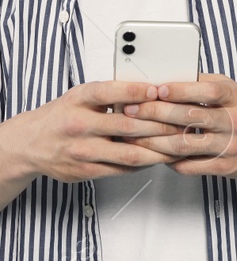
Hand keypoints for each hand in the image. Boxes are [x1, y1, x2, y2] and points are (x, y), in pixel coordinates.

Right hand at [0, 81, 185, 182]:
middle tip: (183, 122)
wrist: (30, 144)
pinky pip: (123, 169)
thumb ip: (112, 94)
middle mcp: (78, 125)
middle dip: (161, 125)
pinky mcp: (85, 171)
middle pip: (127, 127)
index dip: (135, 91)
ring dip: (159, 150)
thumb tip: (153, 89)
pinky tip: (159, 156)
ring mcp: (81, 151)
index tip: (158, 89)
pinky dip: (145, 163)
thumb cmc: (64, 115)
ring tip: (179, 144)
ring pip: (129, 153)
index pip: (108, 93)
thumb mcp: (81, 97)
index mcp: (78, 101)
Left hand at [125, 74, 236, 178]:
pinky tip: (156, 153)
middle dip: (155, 113)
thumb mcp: (235, 92)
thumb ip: (206, 84)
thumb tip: (171, 77)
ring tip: (134, 134)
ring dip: (153, 140)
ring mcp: (229, 146)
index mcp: (236, 98)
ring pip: (184, 144)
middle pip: (190, 117)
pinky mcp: (224, 166)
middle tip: (132, 110)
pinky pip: (189, 166)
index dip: (181, 90)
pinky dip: (168, 160)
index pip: (208, 91)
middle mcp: (234, 122)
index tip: (157, 89)